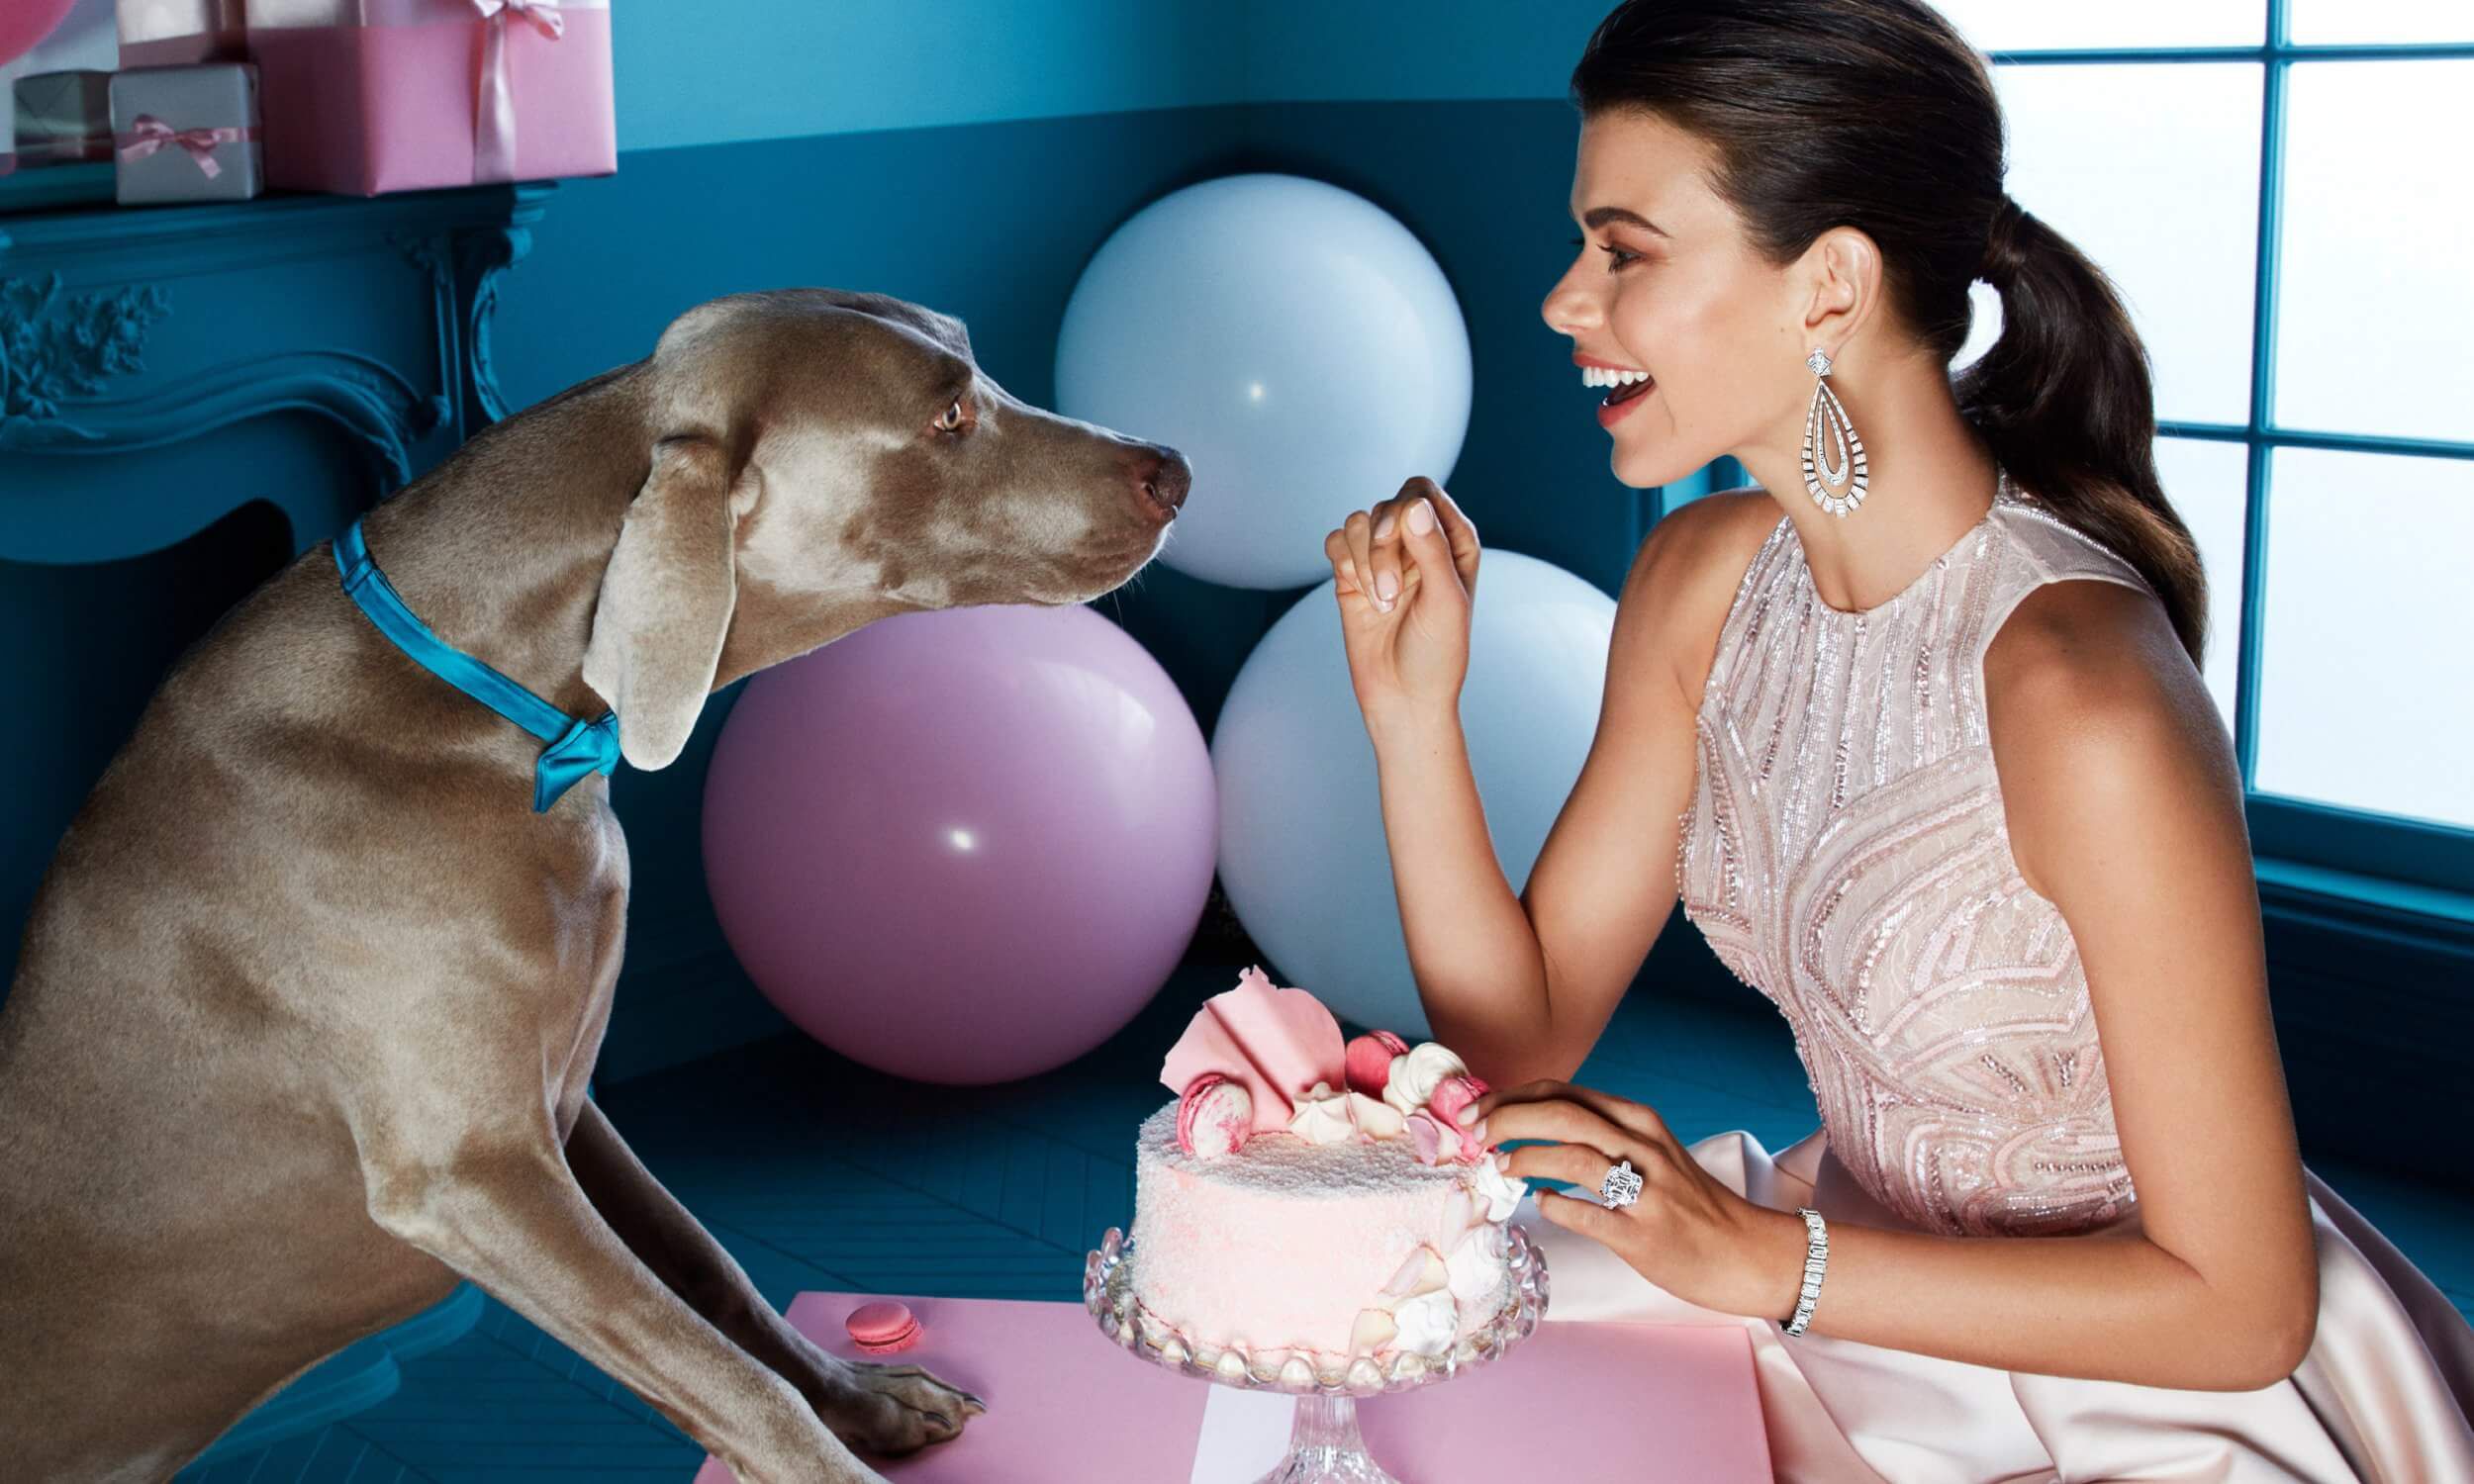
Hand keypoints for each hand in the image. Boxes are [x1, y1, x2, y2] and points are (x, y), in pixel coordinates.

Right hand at [1322, 476, 1481, 727]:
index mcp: (1452, 541)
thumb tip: (1413, 505)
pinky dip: (1342, 563)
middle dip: (1381, 546)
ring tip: (1381, 603)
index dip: (1403, 507)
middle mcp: (1418, 542)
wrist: (1403, 697)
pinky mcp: (1352, 573)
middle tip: (1389, 593)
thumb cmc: (1438, 653)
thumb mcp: (1445, 601)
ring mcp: (1383, 556)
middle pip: (1386, 506)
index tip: (1395, 539)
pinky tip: (1360, 595)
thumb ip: (1431, 550)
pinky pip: (1335, 541)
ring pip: (1357, 522)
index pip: (1421, 492)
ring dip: (1362, 561)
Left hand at [1470, 1078, 1797, 1320]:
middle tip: (1475, 1134)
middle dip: (1508, 1118)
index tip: (1476, 1111)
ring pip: (1575, 1156)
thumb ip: (1598, 1136)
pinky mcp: (1646, 1234)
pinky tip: (1541, 1206)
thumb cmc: (1688, 1203)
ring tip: (1503, 1167)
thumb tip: (1527, 1129)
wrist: (1747, 1252)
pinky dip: (1557, 1207)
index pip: (1562, 1092)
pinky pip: (1590, 1215)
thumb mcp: (1648, 1152)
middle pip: (1562, 1114)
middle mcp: (1642, 1146)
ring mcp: (1647, 1190)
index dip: (1511, 1097)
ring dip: (1528, 1157)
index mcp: (1637, 1121)